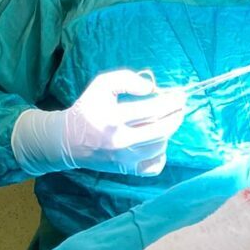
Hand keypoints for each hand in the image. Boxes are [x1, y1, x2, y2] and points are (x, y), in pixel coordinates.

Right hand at [62, 70, 187, 174]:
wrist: (69, 140)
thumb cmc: (88, 108)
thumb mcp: (101, 84)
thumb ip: (126, 79)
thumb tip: (151, 89)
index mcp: (113, 118)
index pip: (151, 109)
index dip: (170, 101)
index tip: (178, 95)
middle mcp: (120, 141)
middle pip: (161, 129)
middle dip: (176, 116)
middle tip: (181, 106)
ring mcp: (125, 159)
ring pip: (160, 145)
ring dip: (167, 130)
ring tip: (166, 120)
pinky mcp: (126, 171)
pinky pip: (154, 166)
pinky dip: (161, 154)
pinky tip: (157, 142)